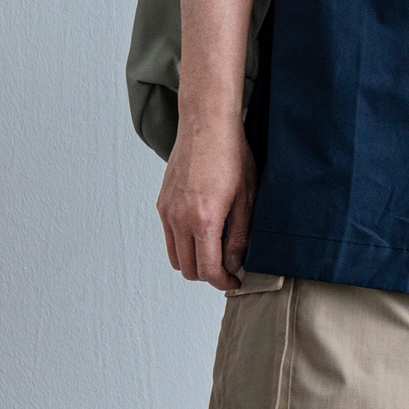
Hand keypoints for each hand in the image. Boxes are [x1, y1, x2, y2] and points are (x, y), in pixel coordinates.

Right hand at [157, 112, 256, 291]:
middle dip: (209, 275)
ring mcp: (167, 211)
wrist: (206, 125)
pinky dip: (183, 244)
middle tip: (228, 269)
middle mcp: (179, 219)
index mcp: (204, 220)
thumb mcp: (246, 199)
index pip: (208, 270)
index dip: (223, 283)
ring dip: (194, 262)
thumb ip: (239, 237)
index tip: (235, 281)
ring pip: (175, 257)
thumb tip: (233, 264)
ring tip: (215, 252)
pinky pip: (169, 237)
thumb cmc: (232, 155)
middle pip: (188, 270)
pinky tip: (202, 231)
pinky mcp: (162, 204)